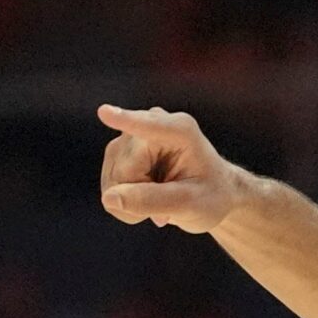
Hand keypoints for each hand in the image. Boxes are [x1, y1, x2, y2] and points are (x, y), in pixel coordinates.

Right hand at [96, 105, 246, 232]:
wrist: (212, 194)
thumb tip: (109, 199)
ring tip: (163, 198)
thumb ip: (152, 200)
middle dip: (143, 196)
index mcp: (180, 130)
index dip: (126, 121)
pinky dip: (128, 201)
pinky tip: (149, 196)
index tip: (105, 113)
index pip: (148, 128)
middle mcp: (150, 124)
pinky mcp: (118, 152)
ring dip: (136, 201)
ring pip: (113, 180)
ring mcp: (129, 137)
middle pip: (124, 172)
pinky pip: (110, 187)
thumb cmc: (211, 196)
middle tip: (171, 204)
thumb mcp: (191, 204)